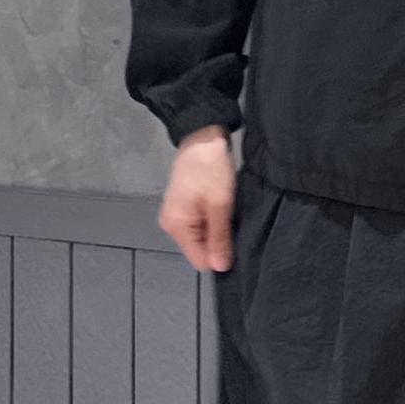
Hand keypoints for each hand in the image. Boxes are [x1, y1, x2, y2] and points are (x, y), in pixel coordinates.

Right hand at [158, 126, 236, 272]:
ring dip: (216, 231)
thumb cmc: (210, 168)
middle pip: (200, 250)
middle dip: (218, 242)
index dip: (219, 256)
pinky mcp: (184, 208)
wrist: (202, 135)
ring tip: (225, 212)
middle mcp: (172, 226)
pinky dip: (213, 221)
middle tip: (230, 222)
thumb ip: (219, 238)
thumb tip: (220, 268)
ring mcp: (177, 216)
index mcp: (176, 227)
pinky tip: (220, 208)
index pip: (200, 261)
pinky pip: (201, 226)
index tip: (233, 242)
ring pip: (202, 238)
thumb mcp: (219, 205)